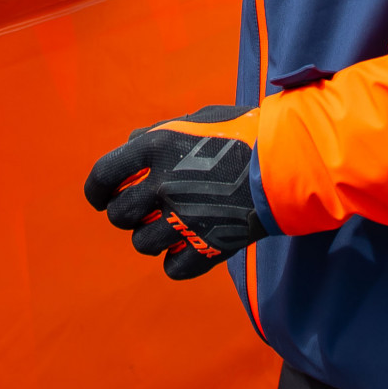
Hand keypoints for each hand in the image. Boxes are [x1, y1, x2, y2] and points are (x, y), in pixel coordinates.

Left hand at [83, 104, 269, 280]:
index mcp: (155, 148)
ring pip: (142, 244)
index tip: (101, 197)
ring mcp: (184, 218)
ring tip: (170, 227)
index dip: (96, 191)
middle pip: (119, 215)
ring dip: (151, 237)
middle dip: (126, 214)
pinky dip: (176, 261)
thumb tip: (129, 144)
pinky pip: (173, 268)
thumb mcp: (197, 120)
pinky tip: (187, 247)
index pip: (102, 177)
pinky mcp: (208, 246)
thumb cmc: (245, 133)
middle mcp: (163, 185)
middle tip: (143, 211)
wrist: (291, 160)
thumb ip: (158, 133)